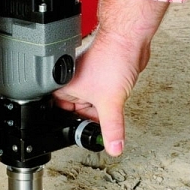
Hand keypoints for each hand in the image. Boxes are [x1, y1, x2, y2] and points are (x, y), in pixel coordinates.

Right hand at [54, 0, 168, 155]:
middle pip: (76, 112)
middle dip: (89, 118)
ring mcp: (86, 80)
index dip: (72, 125)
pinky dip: (108, 101)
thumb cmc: (112, 59)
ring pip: (90, 104)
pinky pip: (100, 97)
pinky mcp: (99, 78)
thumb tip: (113, 148)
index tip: (82, 133)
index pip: (60, 114)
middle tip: (100, 121)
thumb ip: (111, 129)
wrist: (129, 42)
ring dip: (99, 110)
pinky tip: (115, 96)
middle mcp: (72, 82)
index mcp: (62, 86)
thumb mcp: (110, 102)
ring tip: (109, 103)